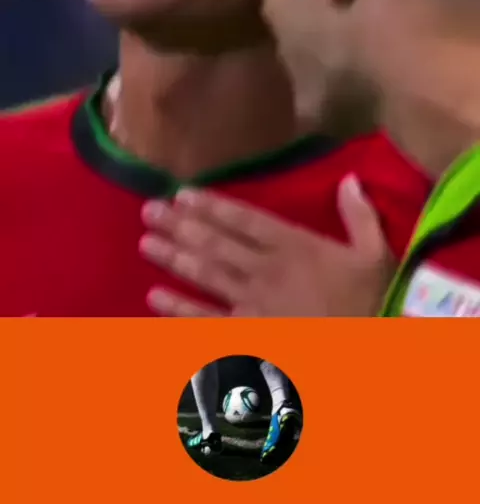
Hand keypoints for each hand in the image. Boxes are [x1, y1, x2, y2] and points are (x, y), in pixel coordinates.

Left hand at [139, 175, 396, 316]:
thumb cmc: (373, 303)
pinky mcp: (248, 335)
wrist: (372, 352)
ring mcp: (254, 304)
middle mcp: (267, 269)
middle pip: (216, 243)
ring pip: (207, 275)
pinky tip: (154, 297)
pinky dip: (179, 309)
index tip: (182, 194)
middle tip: (149, 211)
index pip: (244, 220)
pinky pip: (207, 321)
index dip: (212, 205)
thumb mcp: (375, 255)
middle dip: (181, 225)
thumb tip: (350, 177)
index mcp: (295, 246)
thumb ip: (359, 215)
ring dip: (174, 257)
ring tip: (146, 243)